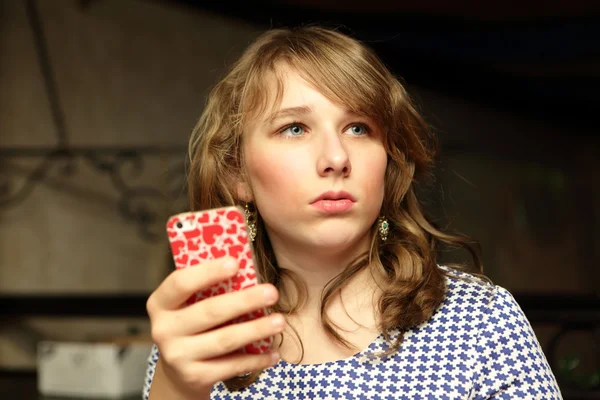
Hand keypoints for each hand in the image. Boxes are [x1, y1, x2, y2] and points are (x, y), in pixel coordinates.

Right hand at [146, 257, 282, 397]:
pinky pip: (231, 366)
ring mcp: (177, 356)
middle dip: (245, 301)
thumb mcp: (190, 304)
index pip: (180, 283)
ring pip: (224, 340)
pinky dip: (256, 359)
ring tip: (280, 321)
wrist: (180, 372)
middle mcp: (163, 330)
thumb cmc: (193, 323)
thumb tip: (246, 264)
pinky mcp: (194, 377)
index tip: (236, 263)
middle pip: (209, 311)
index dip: (208, 272)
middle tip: (272, 292)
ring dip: (256, 329)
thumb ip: (209, 286)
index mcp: (161, 303)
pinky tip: (274, 352)